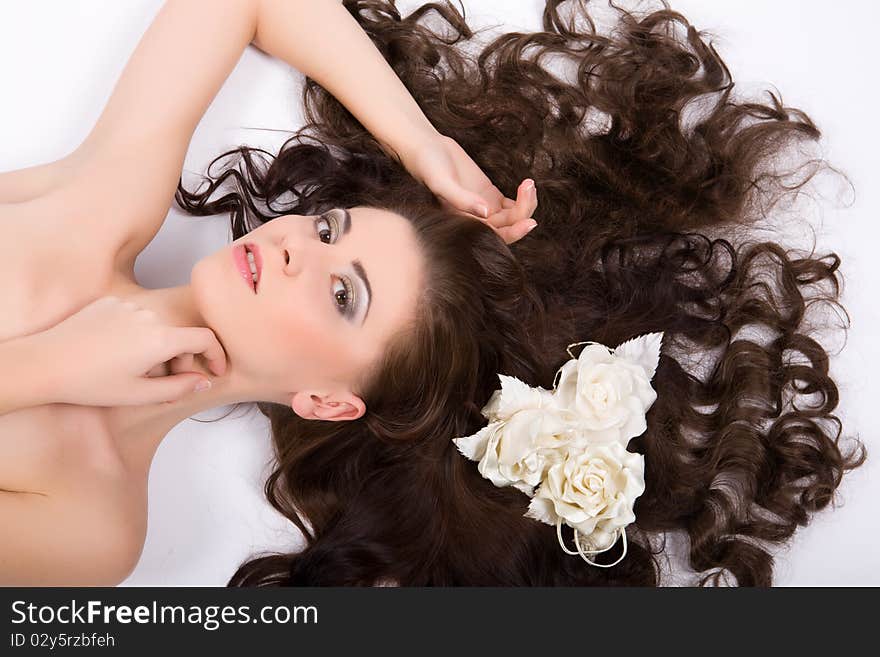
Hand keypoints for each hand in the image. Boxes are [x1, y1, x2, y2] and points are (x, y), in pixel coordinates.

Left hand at [36, 296, 226, 405]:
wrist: (44, 364)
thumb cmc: (89, 382)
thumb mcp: (139, 394)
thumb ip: (180, 387)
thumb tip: (204, 381)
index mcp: (160, 338)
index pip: (205, 338)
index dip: (217, 355)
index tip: (216, 369)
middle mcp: (149, 315)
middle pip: (182, 333)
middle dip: (183, 358)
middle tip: (170, 383)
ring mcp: (129, 306)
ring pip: (160, 325)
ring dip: (160, 346)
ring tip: (140, 370)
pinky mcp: (110, 302)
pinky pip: (137, 316)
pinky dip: (139, 334)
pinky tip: (119, 353)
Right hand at [405, 134, 538, 243]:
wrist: (426, 147)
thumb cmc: (427, 166)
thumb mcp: (441, 183)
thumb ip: (461, 199)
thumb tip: (486, 213)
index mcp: (463, 224)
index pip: (494, 237)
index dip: (514, 233)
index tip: (530, 222)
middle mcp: (475, 220)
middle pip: (508, 227)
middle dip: (524, 212)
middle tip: (529, 187)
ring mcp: (484, 208)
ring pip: (513, 216)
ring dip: (526, 203)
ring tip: (528, 183)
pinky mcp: (489, 194)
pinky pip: (512, 205)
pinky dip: (523, 198)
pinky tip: (526, 185)